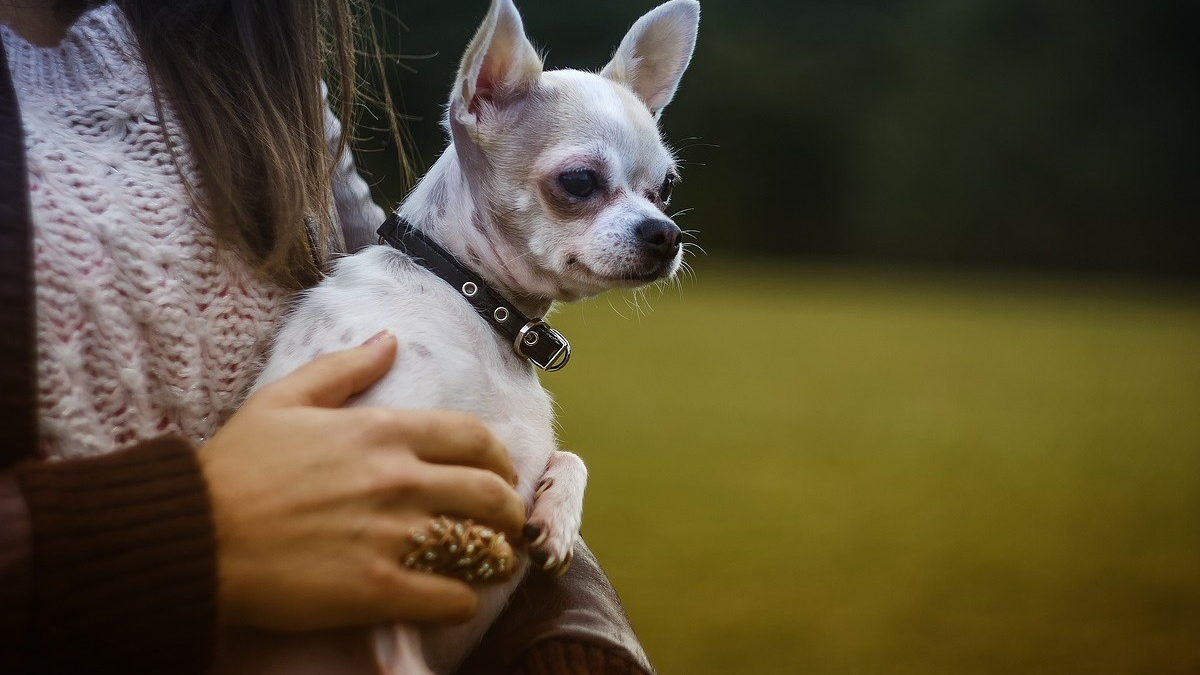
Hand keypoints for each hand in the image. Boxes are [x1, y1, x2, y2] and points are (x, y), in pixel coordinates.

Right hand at [198, 332, 523, 631]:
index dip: (499, 459)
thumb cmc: (234, 467)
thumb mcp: (284, 399)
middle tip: (504, 526)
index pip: (475, 438)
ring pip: (483, 547)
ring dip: (497, 559)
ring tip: (491, 565)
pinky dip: (463, 601)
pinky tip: (455, 599)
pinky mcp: (377, 589)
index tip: (498, 475)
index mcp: (383, 432)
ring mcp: (393, 535)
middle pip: (492, 494)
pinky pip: (450, 598)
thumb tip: (388, 340)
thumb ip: (344, 369)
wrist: (192, 535)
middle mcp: (400, 479)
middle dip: (510, 512)